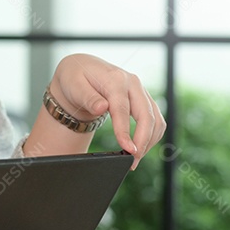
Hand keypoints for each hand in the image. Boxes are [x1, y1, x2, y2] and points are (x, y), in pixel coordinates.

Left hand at [49, 53, 165, 167]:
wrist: (82, 68)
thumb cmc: (75, 77)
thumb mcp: (73, 85)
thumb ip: (88, 97)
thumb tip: (101, 108)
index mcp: (115, 79)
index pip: (122, 109)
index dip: (126, 131)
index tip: (128, 150)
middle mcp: (132, 83)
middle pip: (147, 116)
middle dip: (143, 141)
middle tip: (133, 161)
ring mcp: (140, 91)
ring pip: (156, 119)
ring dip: (149, 141)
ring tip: (135, 158)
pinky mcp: (143, 98)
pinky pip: (155, 119)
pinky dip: (151, 135)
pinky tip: (140, 147)